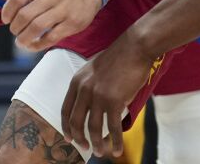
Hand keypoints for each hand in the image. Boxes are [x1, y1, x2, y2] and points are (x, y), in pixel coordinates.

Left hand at [0, 0, 101, 51]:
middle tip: (14, 31)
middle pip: (25, 15)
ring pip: (37, 27)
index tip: (6, 19)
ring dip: (24, 38)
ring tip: (20, 41)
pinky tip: (33, 45)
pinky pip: (52, 37)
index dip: (7, 10)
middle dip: (15, 27)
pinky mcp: (72, 23)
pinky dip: (38, 44)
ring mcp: (63, 10)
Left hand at [61, 30, 154, 157]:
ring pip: (93, 128)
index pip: (65, 109)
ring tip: (101, 152)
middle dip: (79, 138)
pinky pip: (113, 127)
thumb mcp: (94, 69)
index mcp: (77, 81)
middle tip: (85, 148)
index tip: (69, 138)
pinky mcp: (113, 101)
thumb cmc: (118, 57)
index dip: (66, 126)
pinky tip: (117, 150)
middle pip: (76, 121)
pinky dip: (115, 141)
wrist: (134, 47)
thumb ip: (89, 85)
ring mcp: (98, 96)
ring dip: (97, 144)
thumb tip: (92, 103)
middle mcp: (83, 89)